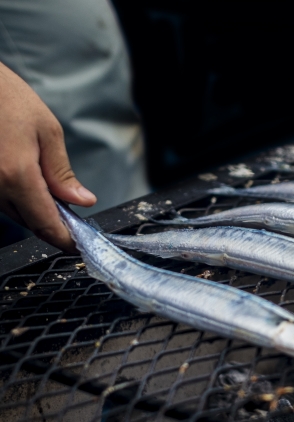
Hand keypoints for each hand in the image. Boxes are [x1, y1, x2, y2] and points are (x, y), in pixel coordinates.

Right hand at [0, 61, 95, 251]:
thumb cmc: (9, 100)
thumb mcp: (48, 133)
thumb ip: (63, 173)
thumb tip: (82, 201)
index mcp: (17, 175)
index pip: (45, 223)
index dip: (64, 239)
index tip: (79, 245)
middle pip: (30, 222)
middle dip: (54, 222)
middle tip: (75, 214)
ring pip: (15, 213)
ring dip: (36, 210)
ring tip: (55, 191)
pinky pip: (1, 200)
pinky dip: (20, 198)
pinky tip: (31, 180)